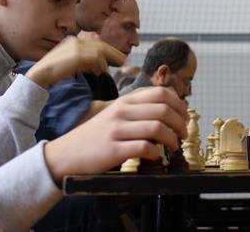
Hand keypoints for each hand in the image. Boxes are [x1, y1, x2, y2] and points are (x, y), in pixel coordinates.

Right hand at [25, 36, 126, 87]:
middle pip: (100, 46)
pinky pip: (94, 58)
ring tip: (117, 66)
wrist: (39, 76)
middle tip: (124, 61)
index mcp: (74, 42)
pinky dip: (100, 65)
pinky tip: (102, 72)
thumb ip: (85, 63)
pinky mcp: (75, 55)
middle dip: (114, 54)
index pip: (96, 44)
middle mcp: (75, 41)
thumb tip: (101, 67)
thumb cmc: (54, 73)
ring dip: (109, 60)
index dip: (109, 51)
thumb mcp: (72, 65)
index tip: (119, 58)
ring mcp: (75, 47)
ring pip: (99, 51)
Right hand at [43, 86, 188, 183]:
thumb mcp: (115, 114)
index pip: (161, 93)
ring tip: (174, 146)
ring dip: (172, 138)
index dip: (179, 105)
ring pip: (156, 127)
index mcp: (125, 101)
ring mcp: (116, 130)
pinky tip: (156, 156)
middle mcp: (121, 112)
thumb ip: (137, 109)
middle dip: (180, 123)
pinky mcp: (112, 150)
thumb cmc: (95, 136)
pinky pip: (143, 147)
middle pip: (163, 109)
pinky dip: (156, 153)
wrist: (65, 154)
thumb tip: (168, 110)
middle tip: (183, 134)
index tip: (185, 117)